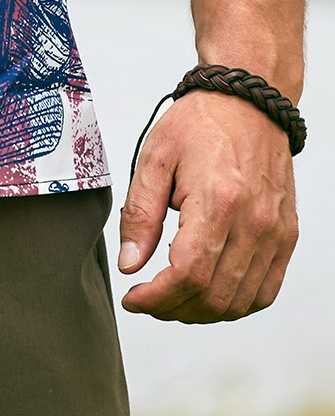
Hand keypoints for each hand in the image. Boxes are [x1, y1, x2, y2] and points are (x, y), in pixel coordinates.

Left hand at [117, 91, 298, 321]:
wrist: (247, 103)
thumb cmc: (200, 123)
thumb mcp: (155, 157)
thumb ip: (139, 213)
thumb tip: (130, 264)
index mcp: (218, 200)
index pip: (188, 274)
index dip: (157, 297)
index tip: (133, 298)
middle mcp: (253, 222)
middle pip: (214, 296)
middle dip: (173, 308)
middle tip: (148, 299)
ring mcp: (275, 233)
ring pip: (240, 302)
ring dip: (201, 311)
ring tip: (173, 297)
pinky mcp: (285, 236)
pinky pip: (265, 291)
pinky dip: (235, 303)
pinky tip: (208, 292)